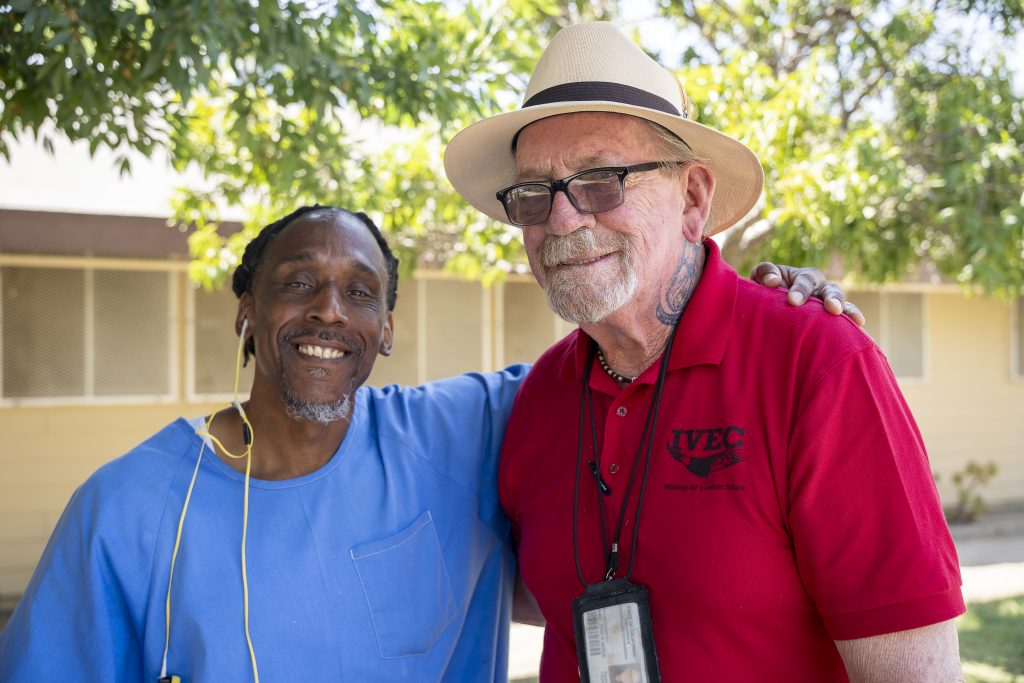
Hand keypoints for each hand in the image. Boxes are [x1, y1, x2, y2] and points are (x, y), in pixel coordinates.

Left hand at [750, 262, 865, 326]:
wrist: (770, 308)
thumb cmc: (767, 289)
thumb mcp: (762, 277)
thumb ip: (766, 272)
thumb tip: (773, 282)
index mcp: (806, 277)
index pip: (805, 281)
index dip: (800, 290)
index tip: (792, 301)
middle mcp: (821, 289)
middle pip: (831, 290)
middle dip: (832, 299)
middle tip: (832, 308)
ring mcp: (829, 305)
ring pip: (843, 305)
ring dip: (848, 311)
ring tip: (855, 320)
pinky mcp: (832, 321)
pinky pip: (846, 323)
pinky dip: (853, 325)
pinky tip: (860, 333)